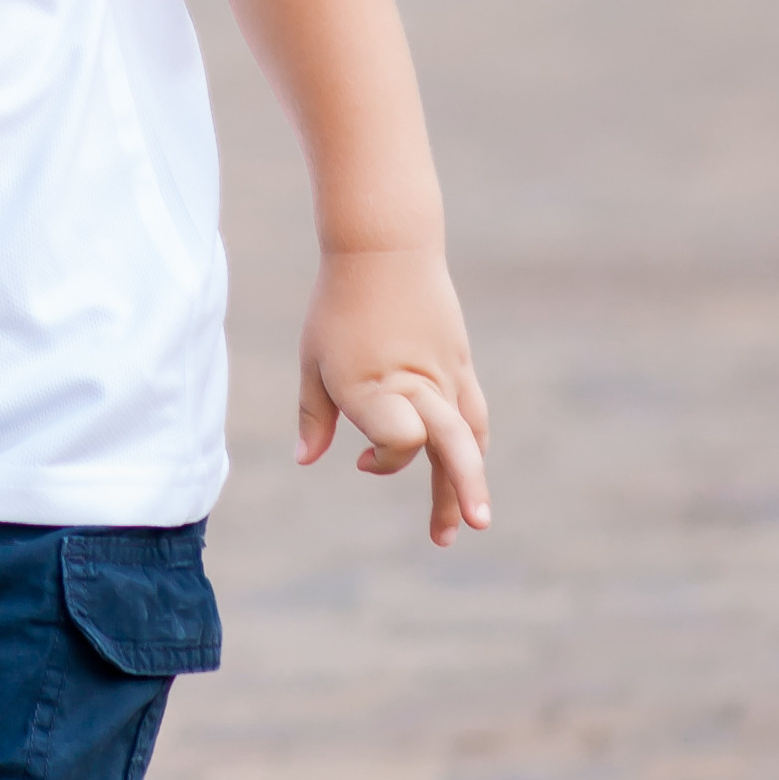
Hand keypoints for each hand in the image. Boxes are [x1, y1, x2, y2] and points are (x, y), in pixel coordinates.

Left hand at [298, 243, 490, 547]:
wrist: (383, 246)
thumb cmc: (339, 304)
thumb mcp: (314, 357)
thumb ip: (313, 413)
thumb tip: (306, 461)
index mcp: (376, 384)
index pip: (398, 442)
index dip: (381, 460)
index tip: (358, 461)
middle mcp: (419, 382)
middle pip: (451, 446)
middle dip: (456, 493)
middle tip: (456, 534)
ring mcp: (446, 372)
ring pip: (469, 436)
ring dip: (469, 480)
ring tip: (469, 520)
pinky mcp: (460, 362)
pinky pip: (473, 414)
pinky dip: (471, 445)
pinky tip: (466, 466)